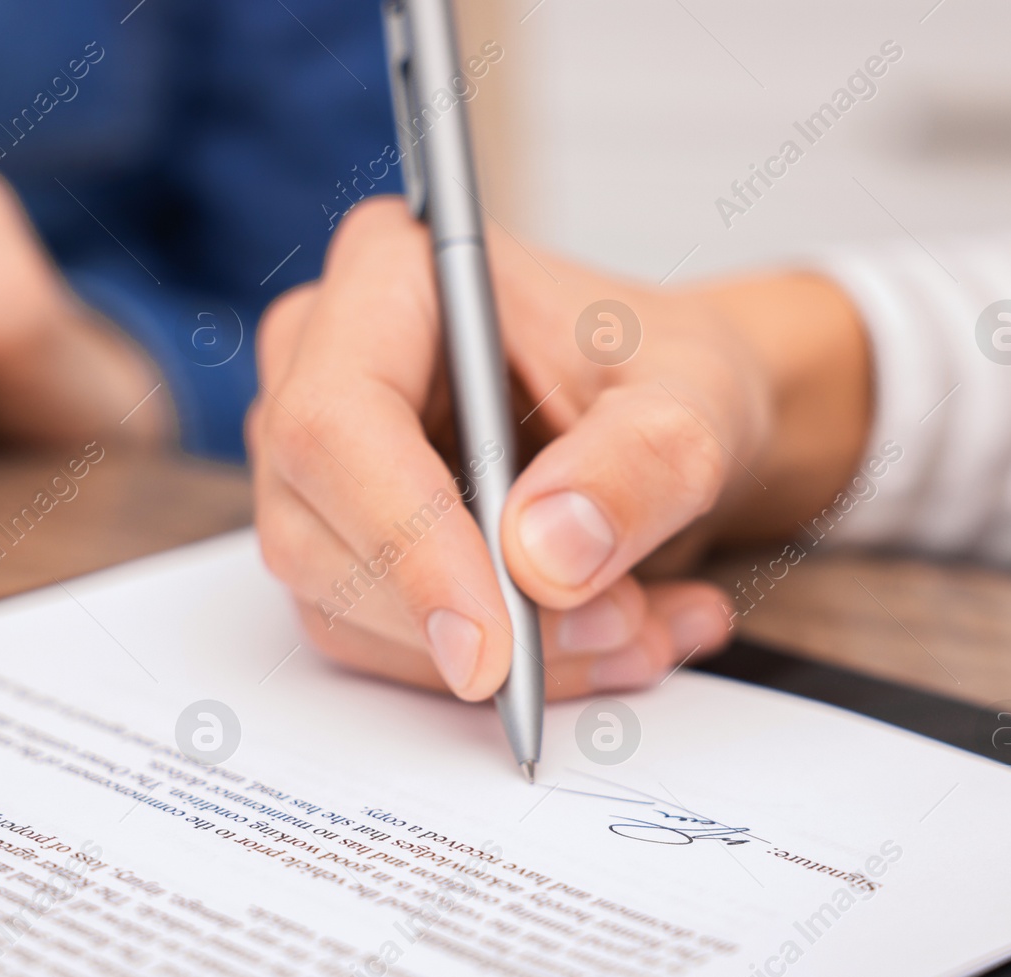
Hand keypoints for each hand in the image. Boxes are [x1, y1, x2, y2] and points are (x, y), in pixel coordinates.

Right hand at [250, 197, 869, 700]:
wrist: (670, 420)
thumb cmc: (664, 374)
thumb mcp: (696, 400)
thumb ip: (639, 463)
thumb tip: (545, 555)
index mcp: (388, 275)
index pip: (336, 421)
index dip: (405, 541)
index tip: (495, 646)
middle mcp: (319, 362)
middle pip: (318, 530)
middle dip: (475, 615)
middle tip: (621, 626)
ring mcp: (314, 463)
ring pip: (345, 608)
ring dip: (505, 655)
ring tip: (643, 626)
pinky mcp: (337, 543)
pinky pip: (382, 644)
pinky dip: (499, 667)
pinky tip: (604, 636)